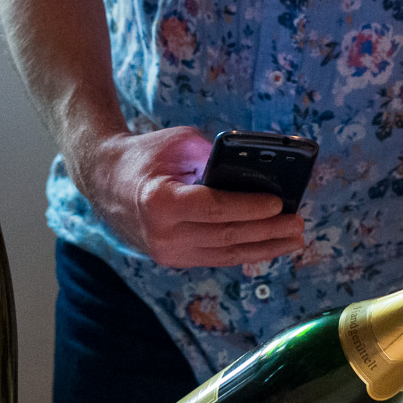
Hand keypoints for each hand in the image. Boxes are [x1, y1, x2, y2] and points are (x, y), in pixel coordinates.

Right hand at [71, 126, 305, 268]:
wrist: (105, 182)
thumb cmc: (144, 156)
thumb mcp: (177, 143)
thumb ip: (212, 155)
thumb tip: (253, 170)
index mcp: (158, 201)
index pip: (213, 209)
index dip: (248, 208)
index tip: (277, 203)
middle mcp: (162, 233)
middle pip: (225, 236)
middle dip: (267, 231)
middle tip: (297, 224)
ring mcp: (166, 252)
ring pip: (224, 254)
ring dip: (263, 248)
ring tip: (292, 240)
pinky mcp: (172, 259)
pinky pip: (215, 257)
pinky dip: (244, 252)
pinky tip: (268, 246)